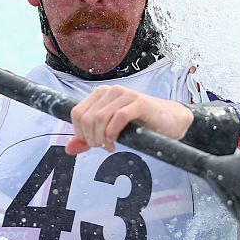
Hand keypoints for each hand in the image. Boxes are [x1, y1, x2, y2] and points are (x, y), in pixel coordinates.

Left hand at [66, 85, 193, 154]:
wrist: (170, 121)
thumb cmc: (140, 125)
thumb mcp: (110, 131)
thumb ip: (89, 138)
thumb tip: (69, 149)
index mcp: (100, 94)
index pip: (76, 113)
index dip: (79, 133)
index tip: (92, 144)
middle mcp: (111, 91)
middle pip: (86, 118)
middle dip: (90, 138)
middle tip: (102, 147)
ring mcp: (126, 95)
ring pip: (100, 118)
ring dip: (101, 138)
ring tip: (109, 146)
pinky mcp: (139, 103)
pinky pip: (118, 118)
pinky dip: (113, 133)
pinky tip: (116, 141)